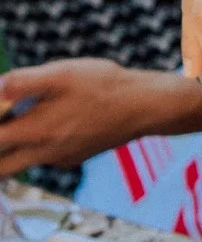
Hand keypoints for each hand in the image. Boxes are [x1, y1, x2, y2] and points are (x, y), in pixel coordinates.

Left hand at [0, 60, 201, 173]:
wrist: (146, 106)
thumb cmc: (104, 86)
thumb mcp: (61, 74)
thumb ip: (22, 81)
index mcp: (36, 131)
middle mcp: (46, 152)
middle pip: (1, 168)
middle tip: (4, 131)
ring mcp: (62, 158)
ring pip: (21, 164)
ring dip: (9, 151)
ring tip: (16, 123)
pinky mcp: (75, 157)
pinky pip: (43, 158)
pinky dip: (32, 146)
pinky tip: (43, 124)